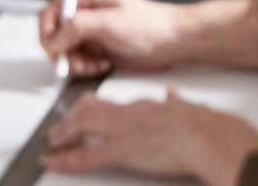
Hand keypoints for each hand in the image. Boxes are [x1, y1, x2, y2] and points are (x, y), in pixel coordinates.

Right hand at [39, 0, 187, 77]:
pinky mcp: (96, 50)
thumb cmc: (149, 24)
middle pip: (53, 36)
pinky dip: (87, 68)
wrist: (171, 42)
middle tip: (80, 57)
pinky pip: (78, 64)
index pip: (50, 12)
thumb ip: (77, 28)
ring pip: (64, 54)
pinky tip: (104, 63)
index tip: (54, 48)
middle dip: (64, 52)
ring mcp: (90, 33)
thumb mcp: (109, 23)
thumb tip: (53, 39)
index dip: (47, 31)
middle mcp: (84, 14)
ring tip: (98, 59)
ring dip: (78, 63)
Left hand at [45, 89, 257, 185]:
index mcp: (144, 104)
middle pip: (89, 109)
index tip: (83, 111)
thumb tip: (172, 96)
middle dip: (70, 119)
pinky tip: (52, 161)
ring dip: (63, 134)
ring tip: (51, 143)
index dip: (92, 107)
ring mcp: (123, 130)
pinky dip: (65, 158)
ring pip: (82, 125)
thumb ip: (176, 103)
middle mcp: (128, 113)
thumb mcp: (187, 108)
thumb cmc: (202, 126)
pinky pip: (86, 154)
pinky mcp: (122, 151)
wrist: (206, 135)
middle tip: (58, 128)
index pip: (110, 102)